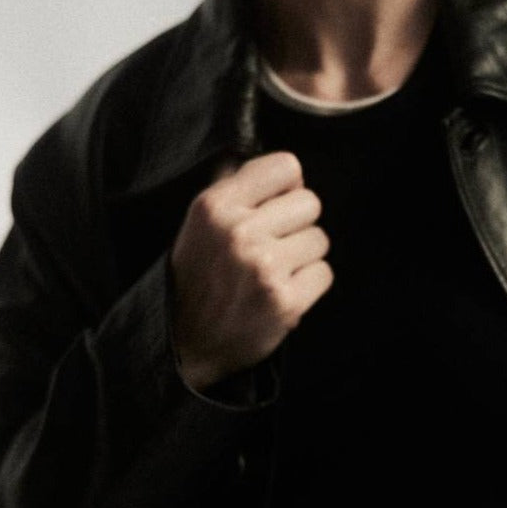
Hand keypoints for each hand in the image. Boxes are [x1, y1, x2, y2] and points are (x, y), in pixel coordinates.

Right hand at [169, 151, 331, 390]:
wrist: (183, 344)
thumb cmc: (198, 276)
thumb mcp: (200, 222)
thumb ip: (234, 186)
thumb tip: (274, 164)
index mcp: (216, 205)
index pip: (286, 166)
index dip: (287, 186)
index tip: (276, 204)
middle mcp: (239, 232)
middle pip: (311, 202)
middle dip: (296, 223)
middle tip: (272, 244)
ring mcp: (263, 268)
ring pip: (319, 239)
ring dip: (302, 256)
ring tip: (273, 271)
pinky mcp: (285, 302)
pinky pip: (324, 273)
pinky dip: (308, 284)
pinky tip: (281, 292)